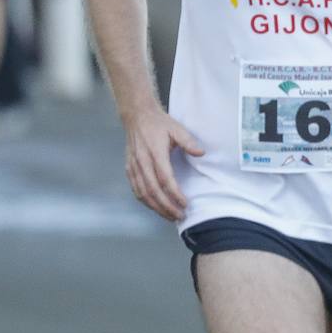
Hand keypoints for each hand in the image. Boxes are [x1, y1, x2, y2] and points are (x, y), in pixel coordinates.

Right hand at [122, 107, 203, 221]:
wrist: (137, 116)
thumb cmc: (159, 123)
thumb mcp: (177, 128)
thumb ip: (188, 141)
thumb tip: (201, 153)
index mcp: (155, 153)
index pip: (165, 179)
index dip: (175, 194)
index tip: (185, 203)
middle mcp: (142, 162)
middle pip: (153, 191)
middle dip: (166, 206)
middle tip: (180, 216)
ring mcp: (133, 166)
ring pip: (143, 193)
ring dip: (156, 207)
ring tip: (169, 216)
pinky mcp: (129, 169)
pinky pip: (136, 189)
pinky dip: (145, 201)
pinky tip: (155, 207)